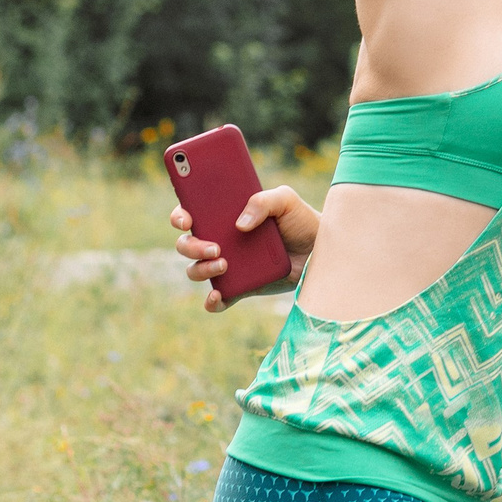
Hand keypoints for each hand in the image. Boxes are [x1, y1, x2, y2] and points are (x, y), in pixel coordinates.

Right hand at [172, 185, 319, 314]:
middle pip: (186, 244)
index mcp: (225, 215)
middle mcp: (221, 240)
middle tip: (214, 247)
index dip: (181, 216)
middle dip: (191, 246)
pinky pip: (216, 300)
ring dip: (201, 269)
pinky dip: (211, 301)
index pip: (191, 213)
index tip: (186, 220)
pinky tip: (218, 294)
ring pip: (196, 270)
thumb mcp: (286, 200)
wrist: (320, 251)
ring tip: (224, 264)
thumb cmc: (301, 221)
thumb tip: (240, 225)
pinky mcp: (239, 288)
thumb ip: (263, 201)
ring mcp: (228, 265)